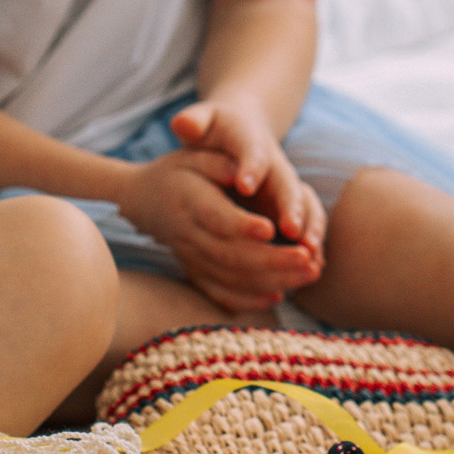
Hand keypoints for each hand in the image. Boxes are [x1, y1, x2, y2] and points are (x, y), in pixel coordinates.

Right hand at [117, 148, 319, 313]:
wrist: (143, 199)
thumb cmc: (179, 171)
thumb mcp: (195, 155)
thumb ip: (220, 163)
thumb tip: (242, 174)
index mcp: (189, 201)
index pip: (217, 218)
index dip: (243, 226)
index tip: (273, 228)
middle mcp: (188, 234)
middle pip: (231, 255)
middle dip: (273, 260)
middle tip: (307, 258)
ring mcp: (191, 258)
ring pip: (232, 278)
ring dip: (273, 280)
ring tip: (309, 273)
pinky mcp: (195, 272)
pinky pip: (220, 293)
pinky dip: (249, 299)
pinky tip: (278, 295)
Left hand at [170, 100, 326, 253]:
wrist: (242, 132)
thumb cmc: (218, 129)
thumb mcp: (204, 119)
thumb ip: (195, 121)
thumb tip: (182, 123)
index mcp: (251, 141)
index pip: (253, 151)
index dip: (250, 167)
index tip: (244, 185)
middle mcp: (276, 165)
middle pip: (288, 184)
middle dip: (291, 207)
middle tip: (291, 229)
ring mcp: (287, 188)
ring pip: (306, 208)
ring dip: (309, 230)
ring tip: (311, 256)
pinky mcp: (290, 207)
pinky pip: (307, 226)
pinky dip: (311, 246)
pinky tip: (312, 270)